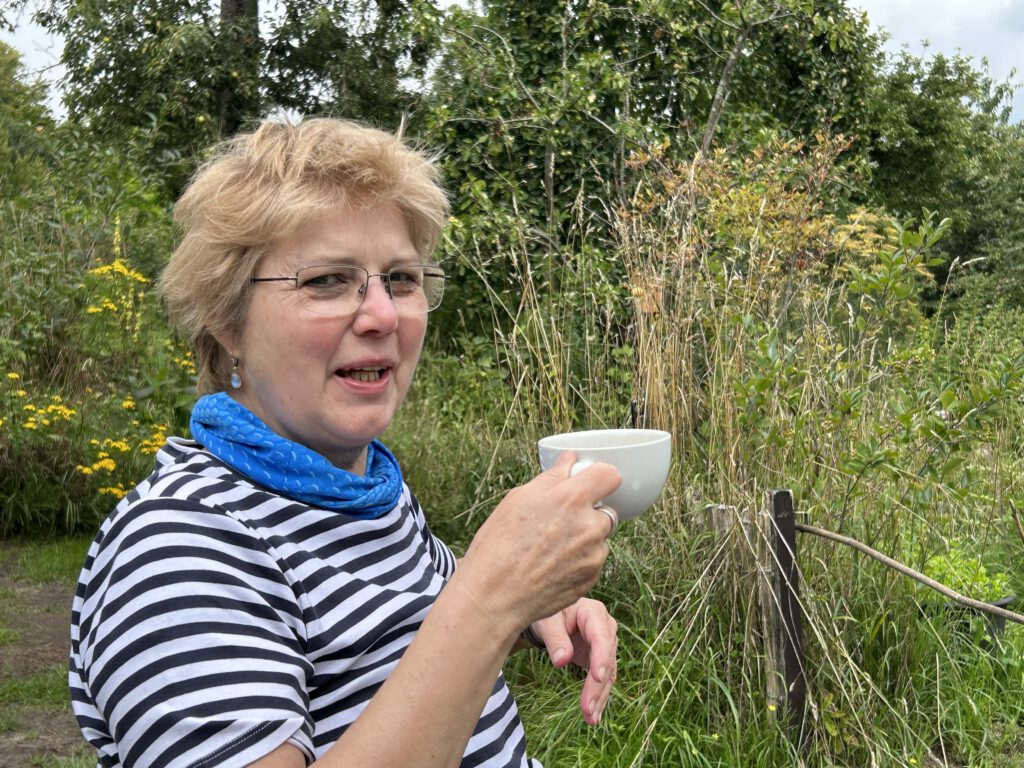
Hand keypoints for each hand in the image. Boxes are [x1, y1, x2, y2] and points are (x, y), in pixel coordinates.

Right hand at [456, 451, 620, 636]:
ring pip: (600, 537)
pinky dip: (580, 560)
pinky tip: (553, 565)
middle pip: (606, 509)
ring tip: (552, 548)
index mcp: (571, 499)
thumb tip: (569, 460)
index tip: (589, 483)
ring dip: (585, 538)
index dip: (599, 477)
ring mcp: (594, 555)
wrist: (494, 596)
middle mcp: (589, 526)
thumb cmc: (499, 546)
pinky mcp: (592, 578)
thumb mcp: (518, 500)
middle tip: (561, 521)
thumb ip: (551, 478)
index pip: (610, 475)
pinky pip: (593, 561)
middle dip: (589, 512)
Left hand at [529, 598, 617, 725]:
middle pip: (606, 660)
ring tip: (590, 718)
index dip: (601, 657)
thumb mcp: (546, 622)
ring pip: (608, 674)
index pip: (602, 637)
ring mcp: (606, 644)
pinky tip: (593, 715)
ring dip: (599, 697)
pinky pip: (604, 680)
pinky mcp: (602, 659)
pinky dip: (598, 697)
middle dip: (597, 686)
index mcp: (593, 613)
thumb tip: (561, 661)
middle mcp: (606, 628)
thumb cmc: (548, 614)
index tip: (597, 677)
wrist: (551, 618)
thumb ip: (554, 639)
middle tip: (587, 708)